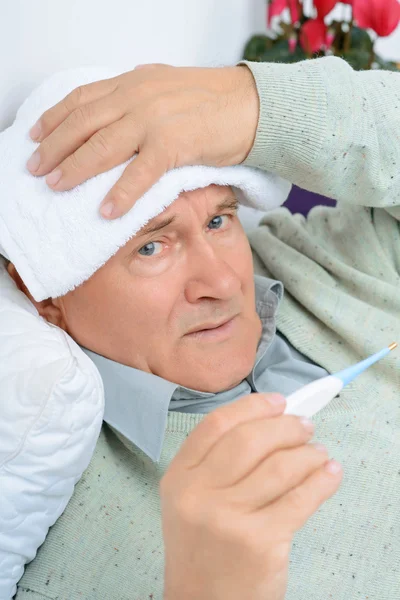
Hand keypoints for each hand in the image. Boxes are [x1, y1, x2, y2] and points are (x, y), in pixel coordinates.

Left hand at [26, 63, 258, 218]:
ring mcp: (156, 119)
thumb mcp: (166, 92)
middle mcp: (138, 96)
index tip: (35, 136)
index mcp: (134, 83)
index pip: (83, 99)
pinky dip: (121, 193)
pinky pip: (141, 172)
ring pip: (104, 146)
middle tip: (35, 169)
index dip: (55, 118)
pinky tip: (106, 211)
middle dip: (54, 147)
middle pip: (84, 123)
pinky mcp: (176, 143)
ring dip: (76, 168)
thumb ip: (138, 102)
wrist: (253, 105)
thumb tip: (115, 123)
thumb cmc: (213, 103)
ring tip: (57, 187)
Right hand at [160, 393, 342, 599]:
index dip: (252, 406)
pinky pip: (301, 498)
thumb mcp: (191, 500)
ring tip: (319, 454)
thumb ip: (218, 462)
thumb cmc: (202, 546)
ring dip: (309, 454)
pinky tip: (330, 474)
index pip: (216, 425)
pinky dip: (322, 481)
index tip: (278, 402)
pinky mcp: (260, 542)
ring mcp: (229, 518)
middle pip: (251, 440)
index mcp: (179, 477)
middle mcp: (199, 494)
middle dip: (286, 427)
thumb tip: (272, 422)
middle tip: (306, 427)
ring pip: (281, 466)